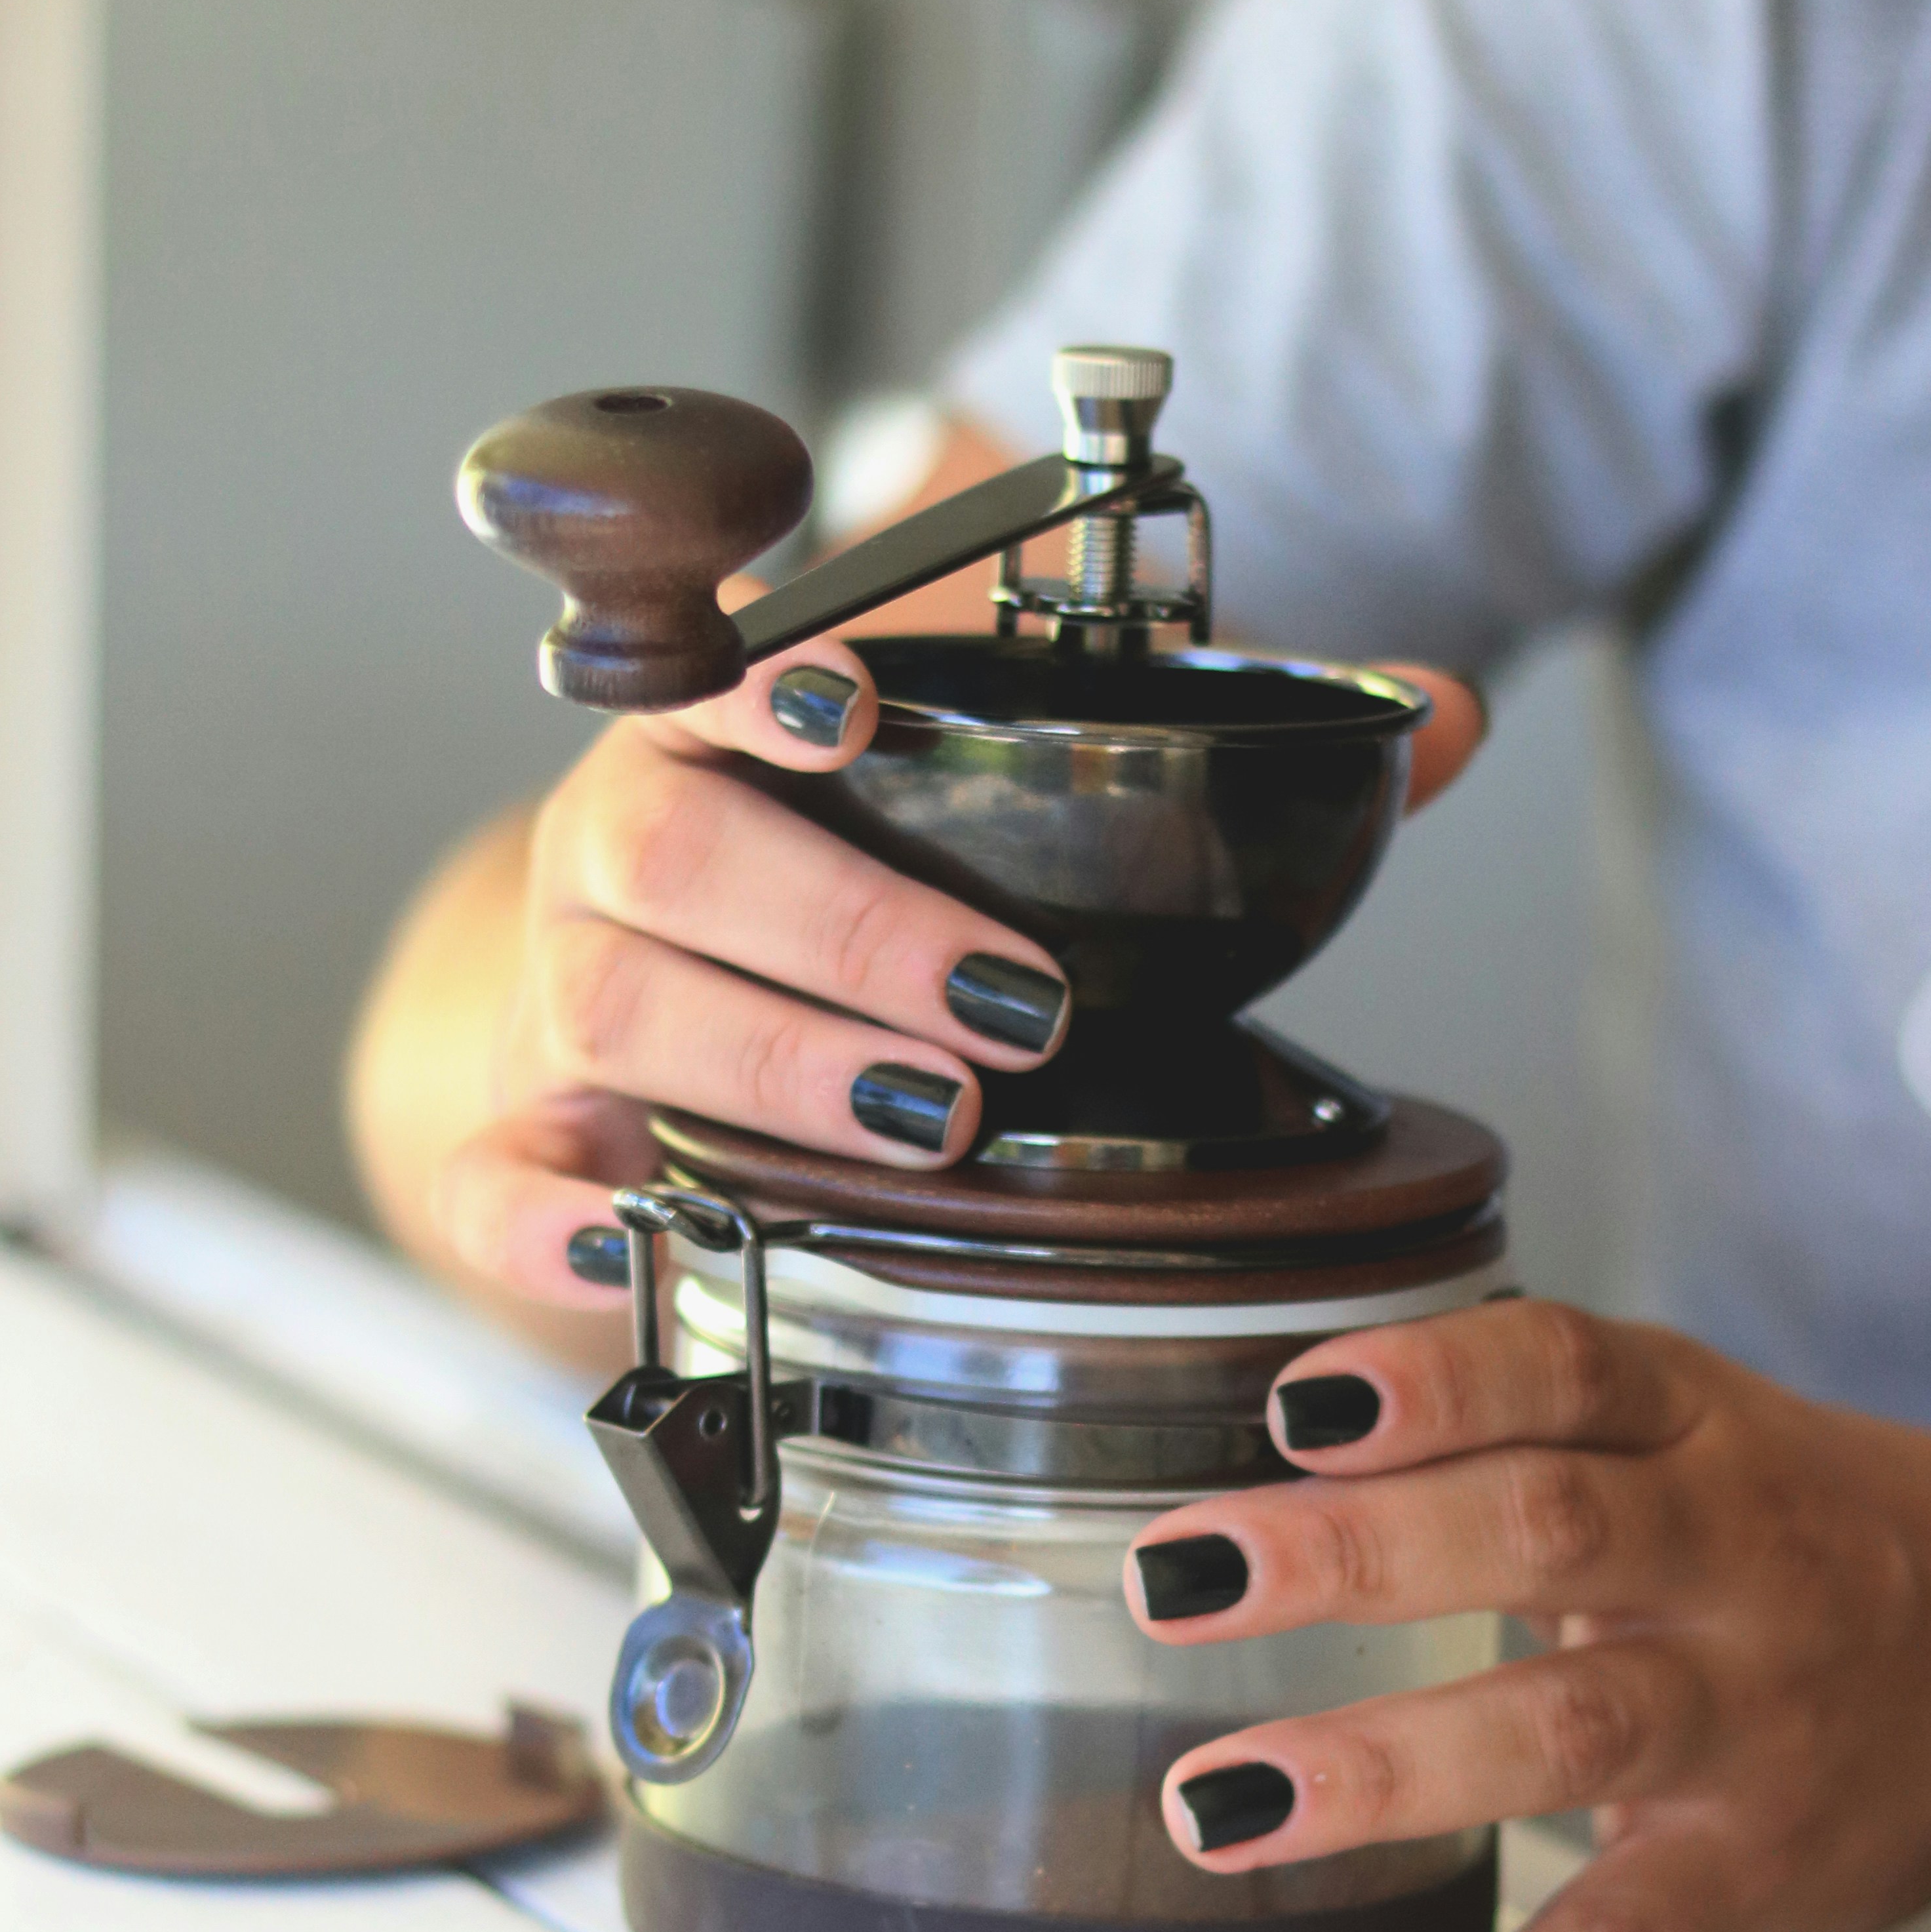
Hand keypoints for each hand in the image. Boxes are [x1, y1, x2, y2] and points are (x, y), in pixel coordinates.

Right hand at [416, 609, 1484, 1313]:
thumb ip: (1200, 758)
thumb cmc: (842, 904)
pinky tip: (631, 1252)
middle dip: (840, 925)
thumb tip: (1442, 713)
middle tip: (1003, 1009)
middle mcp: (620, 849)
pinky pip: (488, 1178)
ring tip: (921, 1123)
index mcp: (722, 740)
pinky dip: (539, 1225)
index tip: (867, 713)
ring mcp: (554, 994)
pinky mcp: (517, 1137)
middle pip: (673, 854)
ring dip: (761, 1061)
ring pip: (607, 1002)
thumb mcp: (990, 816)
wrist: (634, 1021)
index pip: (723, 680)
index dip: (779, 690)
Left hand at [1129, 1299, 1930, 1931]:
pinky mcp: (1758, 1870)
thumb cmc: (1793, 1524)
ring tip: (1219, 1805)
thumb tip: (1274, 1448)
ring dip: (1385, 1767)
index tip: (1291, 1407)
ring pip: (1570, 1728)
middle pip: (1545, 1531)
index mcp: (1693, 1425)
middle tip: (1173, 1581)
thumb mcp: (1687, 1428)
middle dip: (1351, 1556)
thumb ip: (1514, 1426)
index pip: (1561, 1370)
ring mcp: (1749, 1717)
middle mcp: (1729, 1555)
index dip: (1430, 1380)